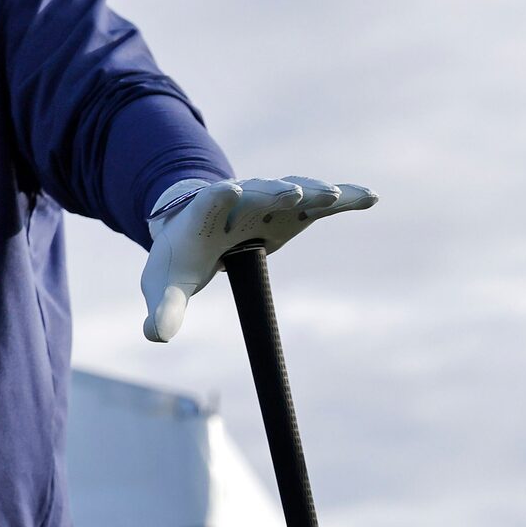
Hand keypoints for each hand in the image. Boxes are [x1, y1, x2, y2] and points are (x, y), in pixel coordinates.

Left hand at [140, 174, 376, 342]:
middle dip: (273, 192)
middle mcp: (238, 200)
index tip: (228, 190)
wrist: (196, 225)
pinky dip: (344, 199)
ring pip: (293, 191)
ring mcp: (269, 202)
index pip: (207, 203)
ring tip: (335, 195)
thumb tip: (155, 336)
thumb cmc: (180, 256)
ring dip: (312, 191)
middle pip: (257, 192)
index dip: (218, 198)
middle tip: (293, 193)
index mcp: (201, 216)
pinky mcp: (294, 208)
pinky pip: (321, 203)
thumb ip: (164, 308)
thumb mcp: (166, 284)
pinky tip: (370, 197)